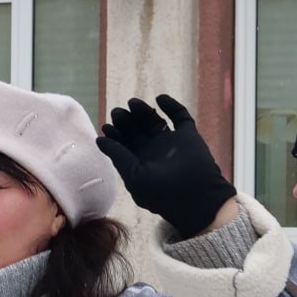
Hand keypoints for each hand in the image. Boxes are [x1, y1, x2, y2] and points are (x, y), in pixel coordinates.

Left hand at [96, 94, 236, 236]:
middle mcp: (154, 151)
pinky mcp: (188, 135)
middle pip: (136, 130)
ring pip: (154, 120)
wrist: (196, 197)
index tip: (107, 127)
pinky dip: (171, 105)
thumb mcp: (134, 176)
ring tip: (133, 103)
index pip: (123, 144)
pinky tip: (160, 99)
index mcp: (139, 163)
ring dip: (143, 111)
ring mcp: (171, 142)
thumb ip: (118, 156)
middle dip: (126, 121)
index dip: (114, 134)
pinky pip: (180, 116)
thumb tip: (99, 139)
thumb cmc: (162, 192)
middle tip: (117, 113)